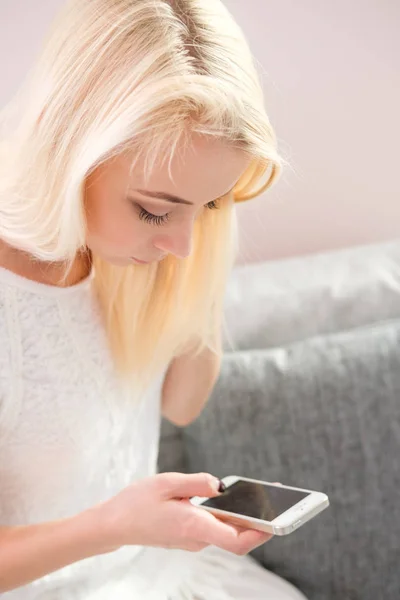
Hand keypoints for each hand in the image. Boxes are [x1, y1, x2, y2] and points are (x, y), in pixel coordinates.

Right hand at [97, 472, 271, 554]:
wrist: (115, 524)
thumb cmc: (136, 502)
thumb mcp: (166, 482)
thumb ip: (196, 482)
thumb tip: (220, 485)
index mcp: (193, 526)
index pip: (236, 539)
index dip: (260, 531)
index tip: (277, 519)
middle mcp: (196, 538)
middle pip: (237, 536)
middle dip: (260, 520)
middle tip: (277, 497)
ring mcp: (193, 540)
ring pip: (226, 531)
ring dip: (244, 517)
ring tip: (259, 493)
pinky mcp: (189, 535)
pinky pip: (214, 527)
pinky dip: (227, 515)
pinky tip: (232, 498)